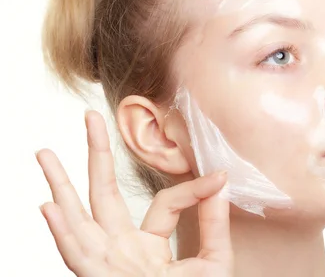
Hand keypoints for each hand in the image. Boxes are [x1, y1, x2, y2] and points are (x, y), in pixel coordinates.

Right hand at [36, 111, 232, 276]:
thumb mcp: (214, 262)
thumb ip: (214, 224)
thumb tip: (221, 181)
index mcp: (150, 244)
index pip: (165, 204)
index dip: (194, 189)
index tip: (219, 176)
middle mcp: (122, 249)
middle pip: (103, 196)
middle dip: (96, 157)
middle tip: (89, 119)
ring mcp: (107, 264)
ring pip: (79, 219)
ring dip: (61, 186)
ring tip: (46, 154)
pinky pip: (77, 257)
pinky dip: (61, 232)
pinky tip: (49, 205)